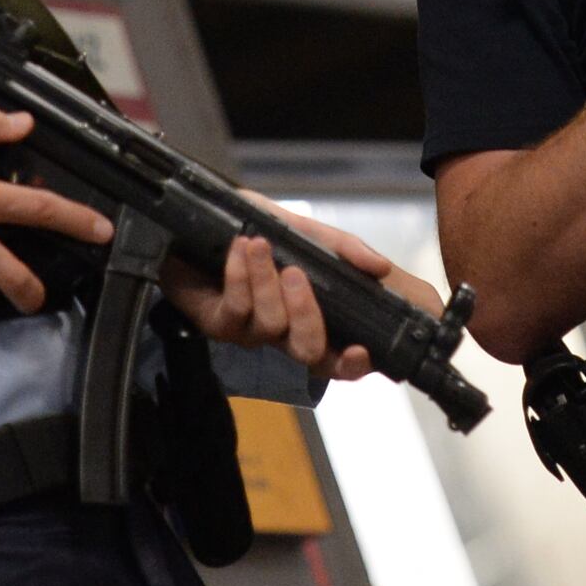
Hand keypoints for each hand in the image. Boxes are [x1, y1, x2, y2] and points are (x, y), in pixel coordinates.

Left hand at [161, 211, 445, 380]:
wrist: (206, 222)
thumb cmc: (264, 232)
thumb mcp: (310, 234)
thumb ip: (345, 250)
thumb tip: (380, 268)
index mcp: (311, 318)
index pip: (337, 358)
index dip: (351, 364)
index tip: (361, 350)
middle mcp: (283, 334)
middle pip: (307, 351)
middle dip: (306, 315)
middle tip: (296, 272)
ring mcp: (249, 332)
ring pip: (269, 326)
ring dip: (265, 282)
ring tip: (259, 244)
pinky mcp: (217, 324)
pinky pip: (235, 311)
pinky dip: (239, 277)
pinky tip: (240, 249)